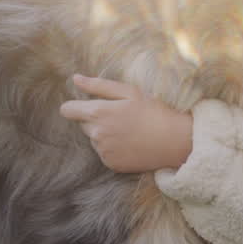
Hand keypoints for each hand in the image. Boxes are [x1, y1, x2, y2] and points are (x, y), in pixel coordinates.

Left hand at [60, 74, 193, 172]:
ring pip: (94, 138)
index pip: (67, 110)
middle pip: (83, 124)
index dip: (75, 106)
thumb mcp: (129, 92)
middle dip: (96, 119)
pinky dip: (113, 147)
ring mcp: (103, 151)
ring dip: (104, 134)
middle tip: (120, 116)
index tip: (87, 105)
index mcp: (98, 113)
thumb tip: (75, 79)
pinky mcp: (111, 164)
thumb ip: (98, 85)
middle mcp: (96, 134)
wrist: (174, 140)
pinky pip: (104, 152)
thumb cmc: (154, 111)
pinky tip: (130, 142)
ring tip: (128, 130)